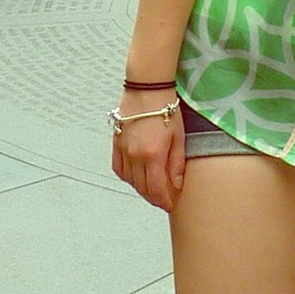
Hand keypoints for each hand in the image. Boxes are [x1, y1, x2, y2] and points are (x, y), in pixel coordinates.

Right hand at [110, 90, 185, 212]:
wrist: (147, 88)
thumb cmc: (166, 107)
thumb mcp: (179, 136)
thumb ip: (176, 163)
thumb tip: (177, 185)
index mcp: (152, 154)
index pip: (156, 189)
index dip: (163, 201)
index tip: (170, 205)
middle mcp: (134, 156)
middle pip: (142, 188)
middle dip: (154, 198)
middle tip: (164, 200)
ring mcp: (123, 150)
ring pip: (130, 180)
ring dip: (141, 189)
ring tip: (153, 189)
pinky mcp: (116, 143)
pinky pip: (119, 168)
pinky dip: (127, 177)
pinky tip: (136, 177)